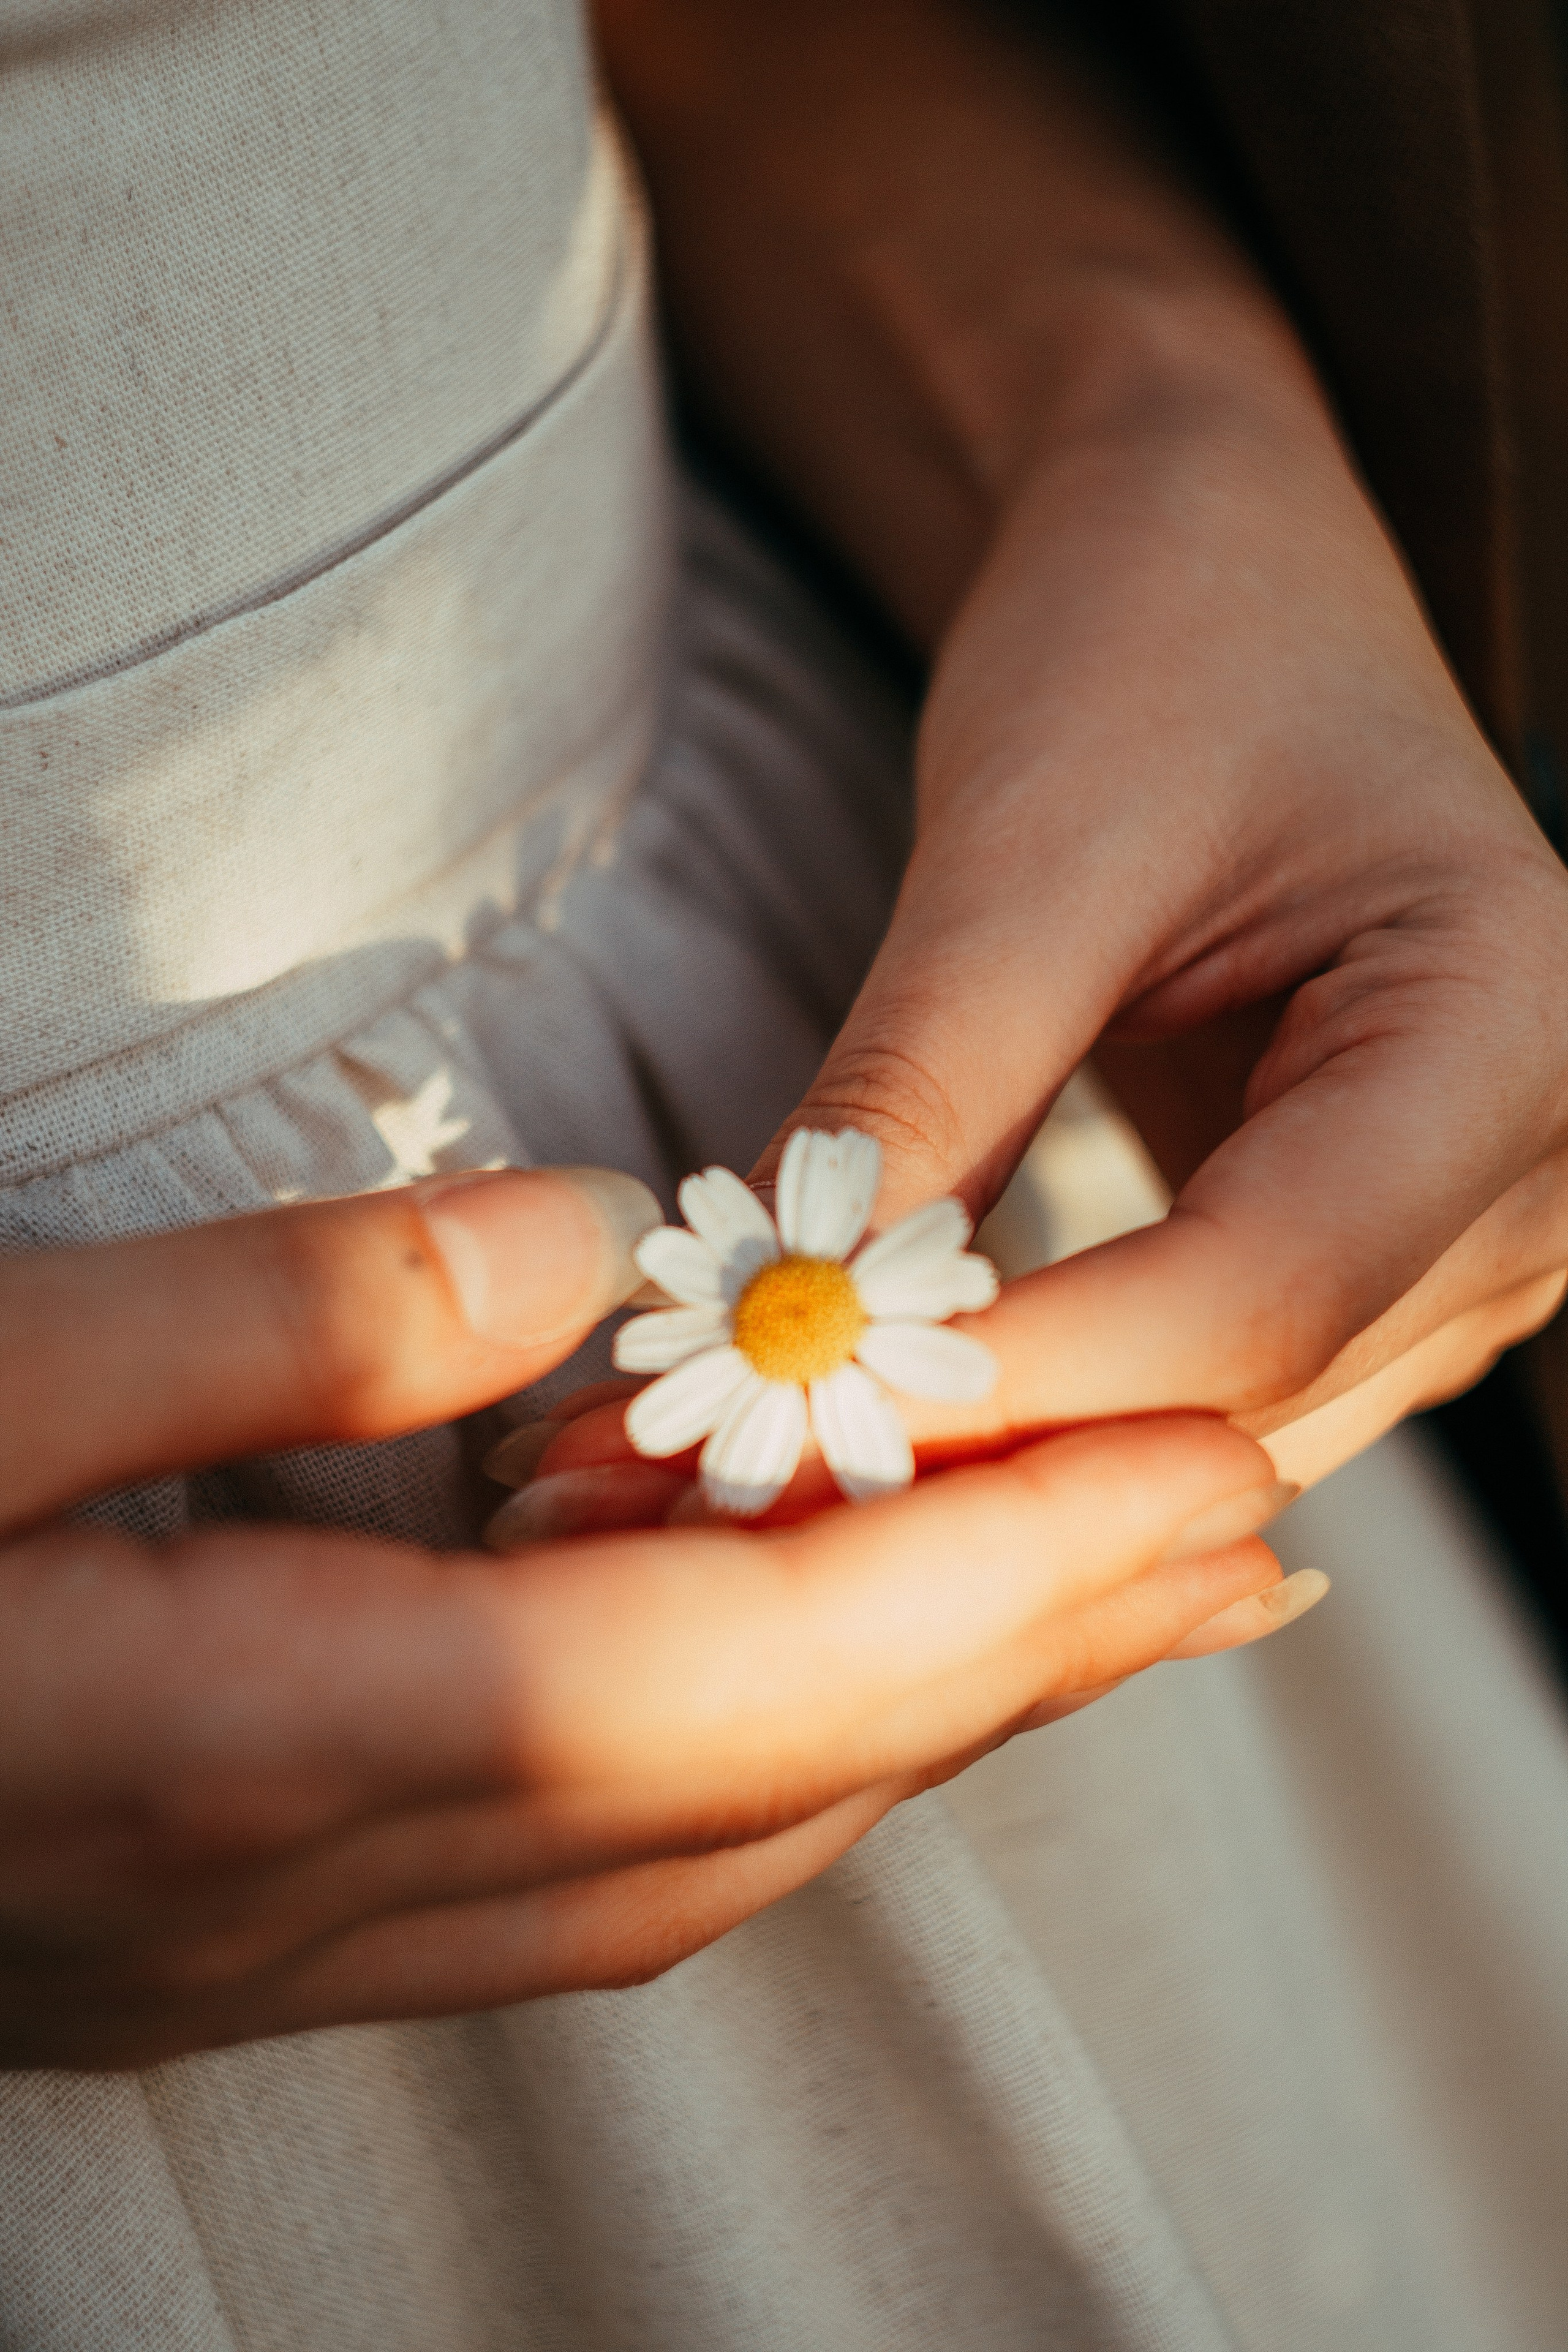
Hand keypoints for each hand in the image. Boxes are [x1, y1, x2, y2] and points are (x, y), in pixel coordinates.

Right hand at [0, 1171, 1290, 2068]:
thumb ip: (265, 1330)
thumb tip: (570, 1252)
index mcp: (265, 1739)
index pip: (737, 1662)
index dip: (994, 1575)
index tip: (1202, 1475)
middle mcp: (328, 1880)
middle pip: (778, 1772)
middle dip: (1038, 1657)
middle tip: (1243, 1538)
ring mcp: (306, 1934)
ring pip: (720, 1845)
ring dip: (935, 1725)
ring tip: (1099, 1605)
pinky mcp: (271, 1924)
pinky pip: (608, 1878)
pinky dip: (776, 1780)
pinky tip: (836, 1704)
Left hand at [769, 408, 1567, 1485]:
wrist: (1213, 573)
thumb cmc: (1158, 640)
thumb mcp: (1026, 847)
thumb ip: (925, 1086)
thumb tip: (785, 1306)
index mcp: (1516, 1018)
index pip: (1266, 1283)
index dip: (1030, 1371)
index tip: (803, 1389)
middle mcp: (1546, 1161)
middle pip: (1257, 1387)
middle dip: (1004, 1434)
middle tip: (758, 1448)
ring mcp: (1474, 1229)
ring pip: (1234, 1429)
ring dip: (1023, 1448)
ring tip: (806, 1426)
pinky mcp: (1375, 1255)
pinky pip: (1219, 1389)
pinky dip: (1064, 1406)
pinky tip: (912, 1390)